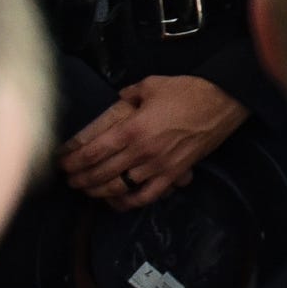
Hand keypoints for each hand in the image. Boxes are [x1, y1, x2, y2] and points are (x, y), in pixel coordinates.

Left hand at [58, 76, 246, 207]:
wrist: (224, 101)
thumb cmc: (188, 91)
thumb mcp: (152, 85)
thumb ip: (129, 94)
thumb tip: (121, 98)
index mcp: (132, 129)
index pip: (92, 152)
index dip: (73, 161)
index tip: (62, 163)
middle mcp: (141, 152)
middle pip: (101, 173)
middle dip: (80, 179)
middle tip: (70, 180)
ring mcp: (158, 166)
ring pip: (119, 188)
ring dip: (99, 192)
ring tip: (88, 190)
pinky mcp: (174, 174)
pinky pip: (147, 196)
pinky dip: (129, 202)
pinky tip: (118, 202)